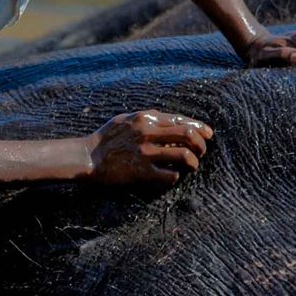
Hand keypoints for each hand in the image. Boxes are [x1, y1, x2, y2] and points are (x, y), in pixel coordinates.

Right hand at [84, 110, 212, 186]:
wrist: (86, 157)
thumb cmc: (106, 138)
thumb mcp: (126, 119)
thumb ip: (148, 118)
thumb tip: (172, 120)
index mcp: (146, 118)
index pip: (181, 120)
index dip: (199, 127)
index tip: (208, 134)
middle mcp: (148, 133)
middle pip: (188, 135)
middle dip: (201, 145)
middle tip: (201, 152)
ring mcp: (146, 153)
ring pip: (184, 156)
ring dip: (193, 162)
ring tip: (192, 166)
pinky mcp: (142, 172)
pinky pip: (171, 175)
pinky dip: (176, 176)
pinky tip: (173, 176)